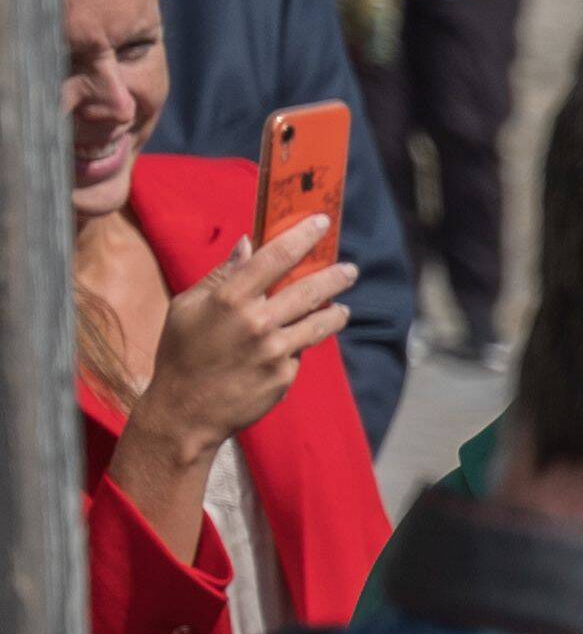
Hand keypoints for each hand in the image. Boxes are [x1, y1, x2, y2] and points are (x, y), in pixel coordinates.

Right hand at [112, 218, 352, 548]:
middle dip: (335, 276)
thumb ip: (222, 275)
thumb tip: (248, 244)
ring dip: (335, 312)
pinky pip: (301, 351)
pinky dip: (300, 345)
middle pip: (310, 289)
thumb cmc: (182, 352)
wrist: (186, 410)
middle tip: (349, 270)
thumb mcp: (188, 307)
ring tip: (341, 308)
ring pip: (319, 323)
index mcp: (228, 298)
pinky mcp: (285, 375)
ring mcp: (274, 350)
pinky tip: (292, 345)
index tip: (322, 222)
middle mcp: (256, 322)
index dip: (302, 236)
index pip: (275, 257)